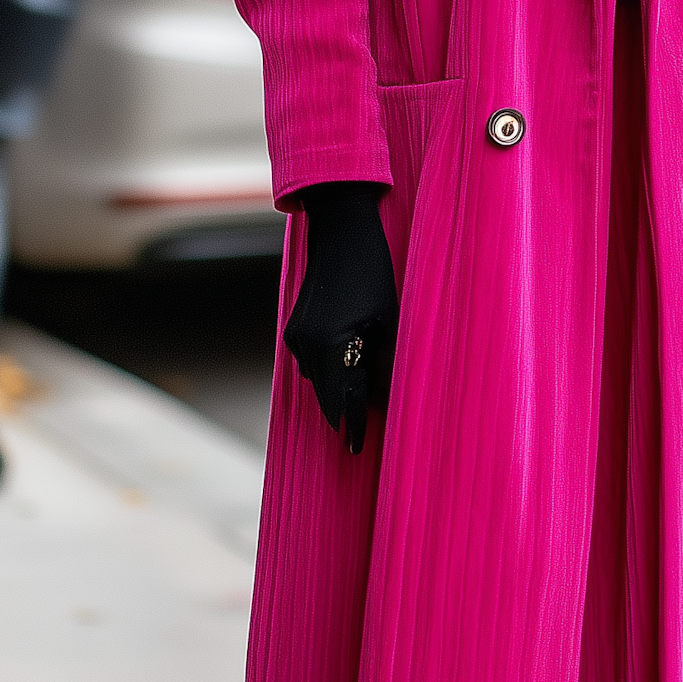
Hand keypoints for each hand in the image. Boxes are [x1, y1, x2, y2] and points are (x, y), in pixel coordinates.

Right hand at [283, 182, 398, 451]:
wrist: (339, 232)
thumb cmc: (373, 272)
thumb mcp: (389, 319)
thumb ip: (387, 362)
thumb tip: (388, 400)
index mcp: (334, 344)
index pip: (345, 399)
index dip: (354, 425)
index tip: (357, 449)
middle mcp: (307, 345)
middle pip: (328, 396)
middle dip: (345, 413)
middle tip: (359, 438)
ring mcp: (296, 338)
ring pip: (318, 381)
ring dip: (337, 392)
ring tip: (359, 406)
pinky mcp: (293, 330)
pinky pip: (311, 364)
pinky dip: (328, 373)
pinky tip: (347, 373)